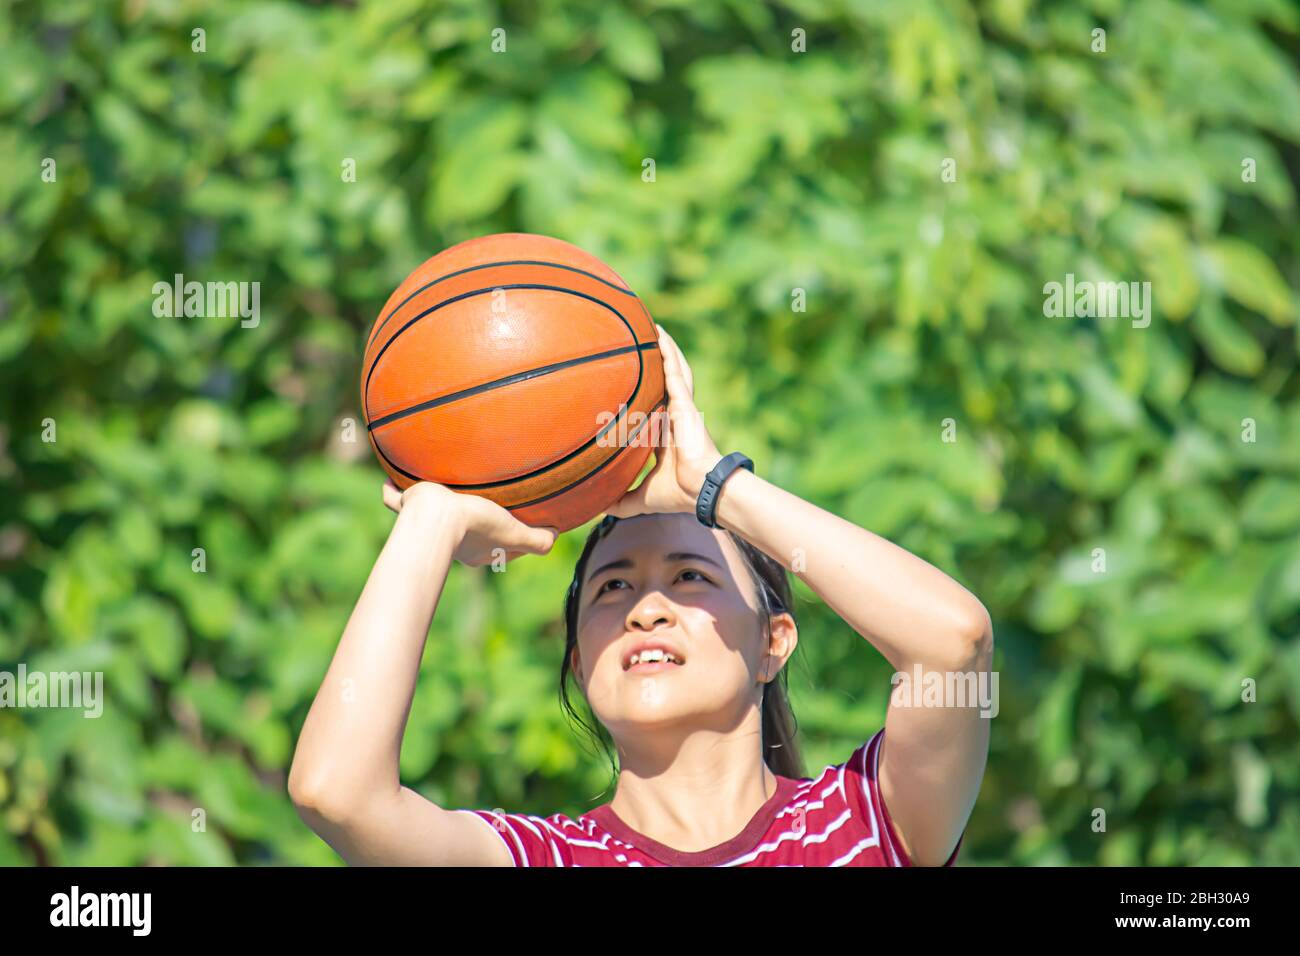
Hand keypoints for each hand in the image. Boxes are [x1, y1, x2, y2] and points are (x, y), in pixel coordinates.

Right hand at [382, 480, 557, 566]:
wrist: (435, 517)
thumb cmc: (476, 525)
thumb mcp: (515, 533)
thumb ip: (538, 540)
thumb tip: (556, 535)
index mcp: (473, 547)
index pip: (492, 544)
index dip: (504, 536)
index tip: (512, 523)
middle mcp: (448, 537)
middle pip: (458, 528)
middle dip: (464, 518)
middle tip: (474, 503)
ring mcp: (423, 521)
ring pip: (425, 511)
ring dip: (428, 501)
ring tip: (434, 483)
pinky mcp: (407, 504)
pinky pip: (396, 497)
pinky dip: (393, 490)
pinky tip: (392, 475)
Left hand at [605, 323, 722, 517]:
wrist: (699, 490)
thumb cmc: (678, 494)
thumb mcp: (641, 497)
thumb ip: (620, 500)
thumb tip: (596, 508)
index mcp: (664, 434)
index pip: (652, 408)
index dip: (642, 395)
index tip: (628, 383)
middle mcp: (673, 416)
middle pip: (662, 383)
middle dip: (655, 363)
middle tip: (640, 343)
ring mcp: (680, 407)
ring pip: (671, 370)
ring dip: (663, 349)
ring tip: (651, 327)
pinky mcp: (684, 402)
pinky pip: (674, 371)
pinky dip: (668, 351)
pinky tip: (659, 333)